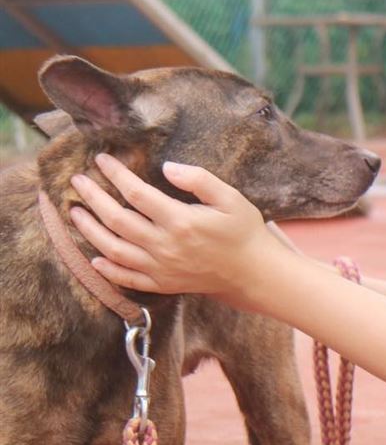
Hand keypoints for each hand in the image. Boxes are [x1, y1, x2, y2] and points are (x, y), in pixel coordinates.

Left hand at [69, 153, 276, 298]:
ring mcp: (161, 268)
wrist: (252, 271)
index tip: (102, 160)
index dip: (116, 175)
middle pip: (117, 220)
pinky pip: (126, 279)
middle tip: (76, 181)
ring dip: (90, 231)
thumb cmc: (243, 230)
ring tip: (75, 213)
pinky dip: (107, 269)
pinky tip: (94, 257)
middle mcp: (165, 246)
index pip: (136, 194)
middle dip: (93, 198)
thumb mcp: (230, 197)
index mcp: (180, 221)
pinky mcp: (162, 284)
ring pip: (113, 249)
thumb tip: (167, 167)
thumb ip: (199, 179)